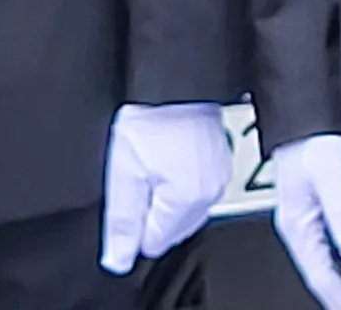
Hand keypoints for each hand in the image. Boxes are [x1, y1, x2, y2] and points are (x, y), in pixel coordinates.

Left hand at [96, 103, 232, 271]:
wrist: (176, 80)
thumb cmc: (151, 116)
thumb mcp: (123, 170)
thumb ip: (122, 220)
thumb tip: (118, 261)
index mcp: (187, 199)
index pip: (153, 242)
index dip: (134, 222)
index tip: (129, 192)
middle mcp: (211, 194)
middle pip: (170, 230)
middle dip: (150, 211)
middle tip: (138, 175)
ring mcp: (220, 179)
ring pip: (183, 213)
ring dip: (165, 199)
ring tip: (152, 163)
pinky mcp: (222, 167)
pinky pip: (196, 193)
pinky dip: (180, 186)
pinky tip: (168, 161)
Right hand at [267, 134, 340, 309]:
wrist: (304, 111)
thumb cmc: (309, 136)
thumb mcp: (328, 172)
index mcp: (296, 224)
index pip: (320, 274)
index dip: (340, 298)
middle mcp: (301, 225)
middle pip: (324, 272)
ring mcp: (309, 218)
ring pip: (329, 260)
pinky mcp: (319, 206)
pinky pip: (333, 243)